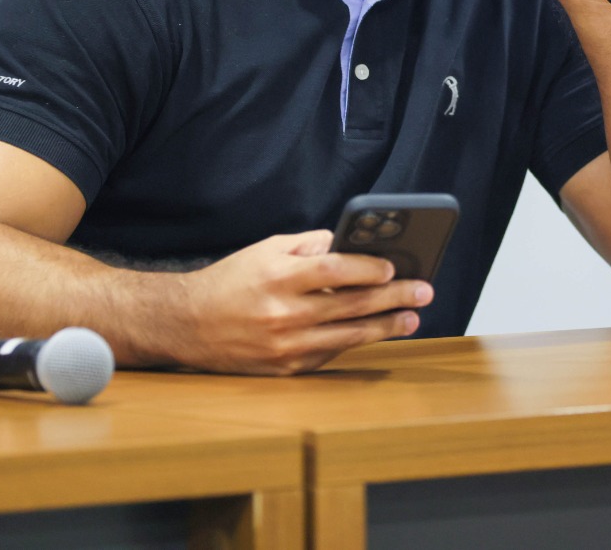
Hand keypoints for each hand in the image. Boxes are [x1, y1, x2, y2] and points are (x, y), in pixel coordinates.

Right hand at [170, 230, 431, 374]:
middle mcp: (283, 313)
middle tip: (423, 292)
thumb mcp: (266, 249)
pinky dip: (354, 343)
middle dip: (394, 298)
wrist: (186, 324)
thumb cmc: (231, 281)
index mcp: (279, 276)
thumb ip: (310, 245)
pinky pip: (329, 354)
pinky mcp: (284, 369)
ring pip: (348, 336)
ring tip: (412, 318)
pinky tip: (375, 333)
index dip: (369, 269)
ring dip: (386, 327)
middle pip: (351, 305)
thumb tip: (349, 242)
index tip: (395, 267)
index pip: (336, 270)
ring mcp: (285, 345)